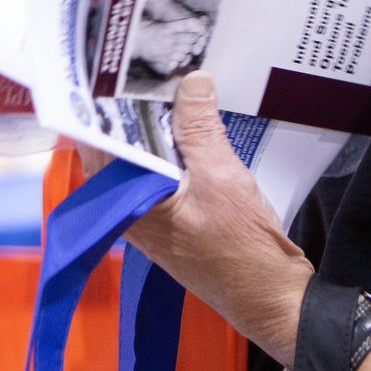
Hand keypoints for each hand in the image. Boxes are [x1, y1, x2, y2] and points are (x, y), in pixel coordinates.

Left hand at [120, 72, 314, 365]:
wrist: (271, 297)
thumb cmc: (242, 250)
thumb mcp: (221, 175)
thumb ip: (200, 127)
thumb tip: (191, 82)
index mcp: (130, 202)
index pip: (99, 143)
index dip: (106, 106)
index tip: (116, 73)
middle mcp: (133, 212)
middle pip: (120, 149)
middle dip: (133, 113)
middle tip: (149, 74)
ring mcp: (153, 219)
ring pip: (143, 162)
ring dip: (156, 131)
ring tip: (174, 93)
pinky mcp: (174, 221)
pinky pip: (163, 176)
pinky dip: (174, 152)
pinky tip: (194, 132)